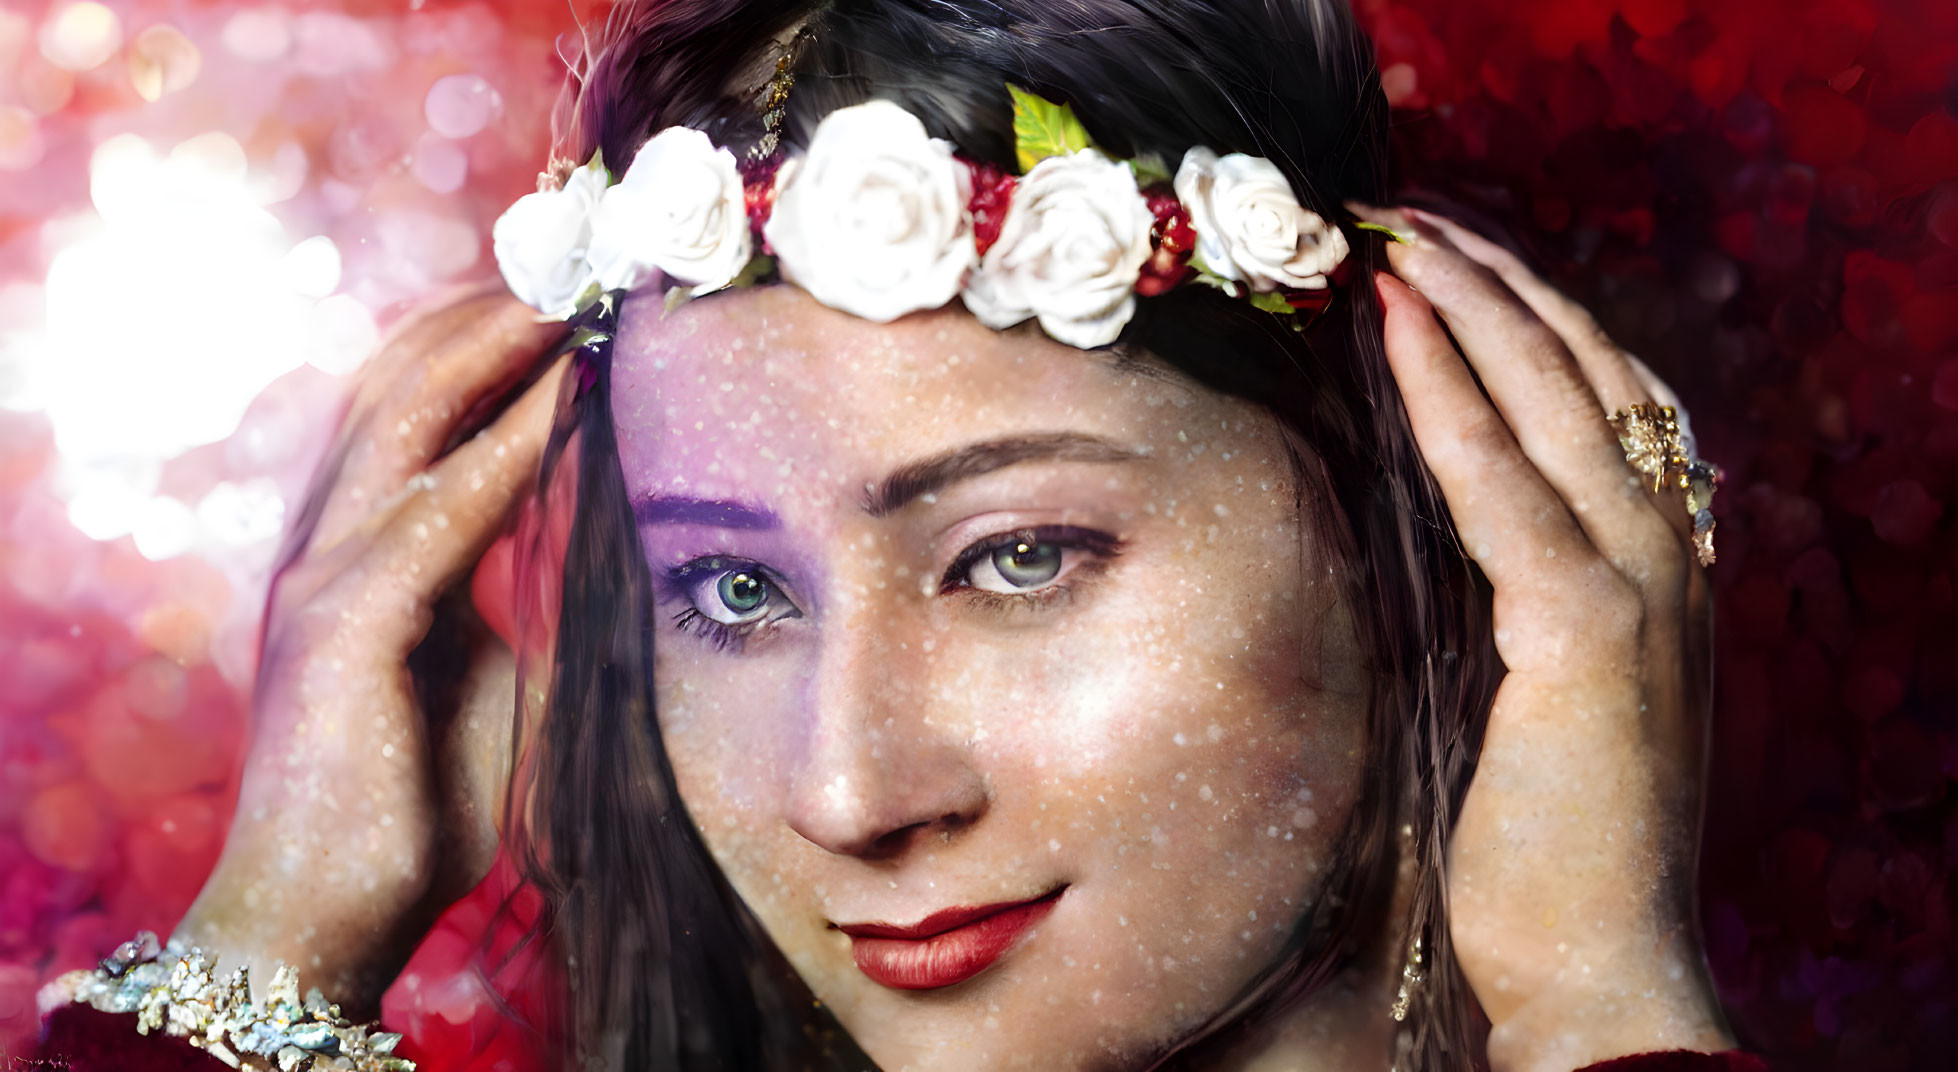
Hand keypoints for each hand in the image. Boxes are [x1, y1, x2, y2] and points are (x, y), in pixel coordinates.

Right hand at [175, 283, 567, 1011]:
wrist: (327, 920)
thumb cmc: (412, 808)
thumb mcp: (491, 682)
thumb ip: (527, 605)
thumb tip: (607, 553)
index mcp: (351, 552)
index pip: (404, 410)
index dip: (477, 346)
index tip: (564, 302)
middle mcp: (324, 542)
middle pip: (394, 383)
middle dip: (483, 316)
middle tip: (574, 267)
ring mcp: (322, 575)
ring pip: (405, 417)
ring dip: (496, 348)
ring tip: (575, 297)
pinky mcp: (343, 625)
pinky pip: (439, 506)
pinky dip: (510, 443)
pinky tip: (570, 402)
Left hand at [1349, 202, 1734, 1070]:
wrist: (1601, 957)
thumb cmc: (1552, 841)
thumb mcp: (1540, 690)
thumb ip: (1517, 593)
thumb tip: (1439, 515)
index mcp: (1665, 564)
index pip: (1608, 399)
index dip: (1533, 317)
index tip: (1450, 260)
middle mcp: (1671, 555)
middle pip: (1589, 371)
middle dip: (1498, 281)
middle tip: (1409, 218)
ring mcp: (1641, 585)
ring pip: (1557, 400)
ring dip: (1474, 305)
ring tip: (1396, 240)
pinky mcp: (1586, 629)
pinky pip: (1506, 483)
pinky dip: (1451, 397)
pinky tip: (1398, 332)